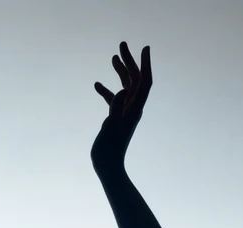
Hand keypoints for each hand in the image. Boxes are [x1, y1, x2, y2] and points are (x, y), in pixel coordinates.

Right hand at [91, 41, 152, 177]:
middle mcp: (133, 109)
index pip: (144, 82)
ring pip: (125, 87)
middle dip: (130, 61)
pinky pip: (114, 100)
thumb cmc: (109, 151)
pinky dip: (107, 91)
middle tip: (122, 44)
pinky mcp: (116, 119)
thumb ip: (117, 107)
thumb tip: (123, 89)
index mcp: (134, 109)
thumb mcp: (112, 127)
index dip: (145, 64)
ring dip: (120, 72)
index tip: (144, 48)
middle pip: (135, 80)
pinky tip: (96, 85)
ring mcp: (124, 113)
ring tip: (113, 57)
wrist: (108, 168)